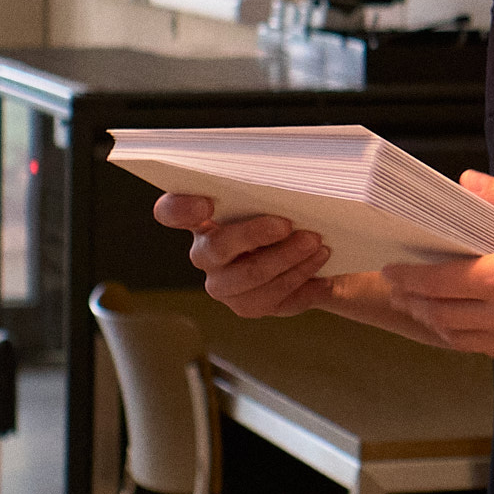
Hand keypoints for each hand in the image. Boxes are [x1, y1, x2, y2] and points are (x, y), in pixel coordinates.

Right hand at [152, 191, 344, 318]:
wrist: (314, 253)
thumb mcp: (279, 199)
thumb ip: (270, 192)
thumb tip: (289, 187)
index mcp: (201, 219)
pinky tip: (321, 269)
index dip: (180, 209)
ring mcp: (225, 285)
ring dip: (288, 260)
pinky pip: (275, 298)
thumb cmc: (290, 215)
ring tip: (317, 244)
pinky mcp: (249, 306)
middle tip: (288, 224)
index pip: (171, 212)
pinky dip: (304, 281)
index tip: (206, 203)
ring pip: (251, 277)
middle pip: (216, 248)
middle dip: (255, 234)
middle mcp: (205, 254)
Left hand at [365, 173, 493, 368]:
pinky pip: (484, 349)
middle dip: (413, 299)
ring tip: (423, 302)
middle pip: (439, 314)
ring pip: (457, 337)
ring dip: (434, 320)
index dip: (409, 276)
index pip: (440, 282)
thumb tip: (469, 183)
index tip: (393, 267)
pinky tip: (461, 318)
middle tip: (400, 284)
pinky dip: (463, 335)